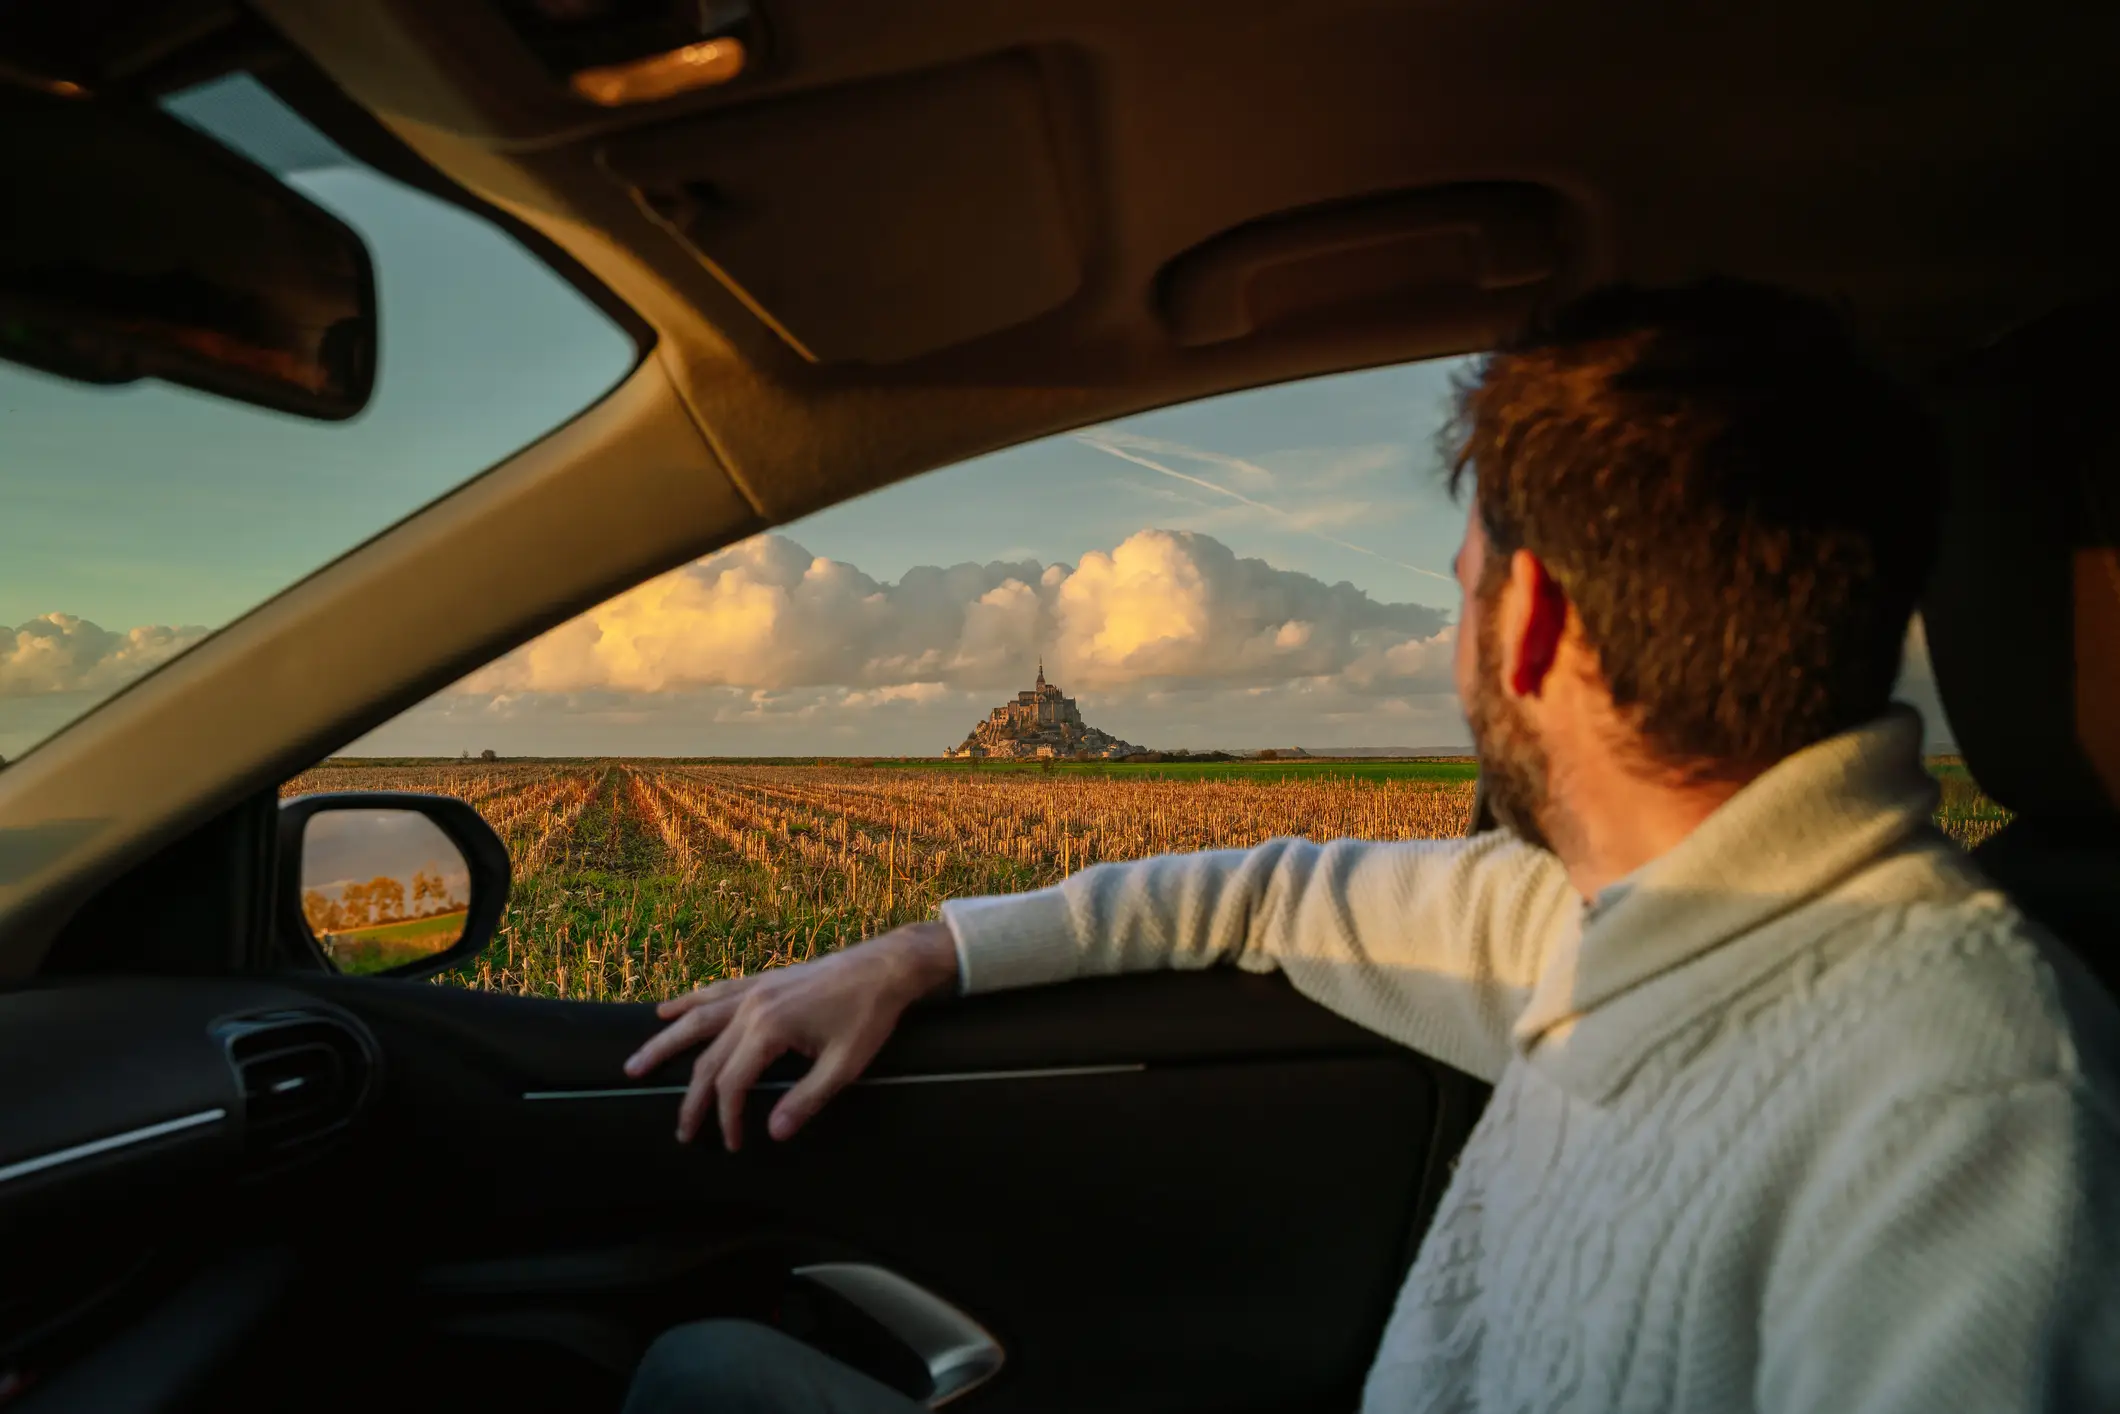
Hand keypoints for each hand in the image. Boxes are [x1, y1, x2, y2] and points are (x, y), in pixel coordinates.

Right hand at [623, 919, 959, 1150]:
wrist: (886, 965)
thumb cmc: (869, 1015)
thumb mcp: (845, 1065)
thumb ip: (806, 1100)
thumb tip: (772, 1132)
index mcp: (769, 1028)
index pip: (732, 1082)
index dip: (727, 1118)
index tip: (732, 1144)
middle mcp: (751, 1006)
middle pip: (707, 1057)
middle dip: (691, 1098)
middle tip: (680, 1131)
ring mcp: (753, 988)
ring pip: (696, 1019)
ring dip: (664, 1043)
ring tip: (635, 1064)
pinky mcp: (762, 979)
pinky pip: (714, 992)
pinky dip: (687, 1002)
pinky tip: (668, 1009)